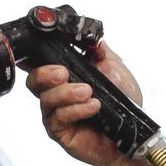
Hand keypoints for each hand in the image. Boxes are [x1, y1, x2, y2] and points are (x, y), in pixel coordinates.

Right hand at [26, 40, 143, 165]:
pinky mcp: (59, 131)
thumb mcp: (115, 68)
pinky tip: (93, 107)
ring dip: (67, 93)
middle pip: (33, 81)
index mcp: (65, 77)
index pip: (41, 64)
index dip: (35, 57)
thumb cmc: (124, 103)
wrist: (132, 131)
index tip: (42, 51)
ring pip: (46, 98)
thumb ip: (99, 51)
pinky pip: (58, 117)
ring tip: (89, 93)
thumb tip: (89, 33)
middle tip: (63, 73)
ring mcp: (56, 113)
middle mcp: (56, 94)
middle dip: (45, 73)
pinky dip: (75, 110)